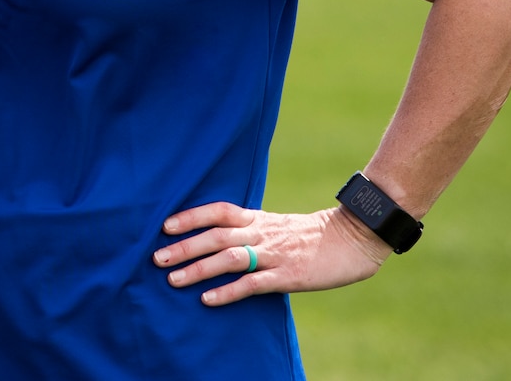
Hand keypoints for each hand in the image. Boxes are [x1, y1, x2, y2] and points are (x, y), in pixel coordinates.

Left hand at [151, 202, 389, 305]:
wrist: (353, 238)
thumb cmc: (313, 235)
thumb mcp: (278, 225)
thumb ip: (252, 230)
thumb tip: (222, 239)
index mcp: (259, 218)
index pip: (218, 211)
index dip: (191, 217)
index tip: (165, 225)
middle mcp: (262, 233)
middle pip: (216, 236)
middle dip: (184, 246)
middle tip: (157, 257)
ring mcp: (275, 254)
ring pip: (229, 258)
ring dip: (199, 269)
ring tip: (173, 279)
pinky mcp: (288, 276)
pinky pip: (252, 284)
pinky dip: (228, 291)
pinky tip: (208, 299)